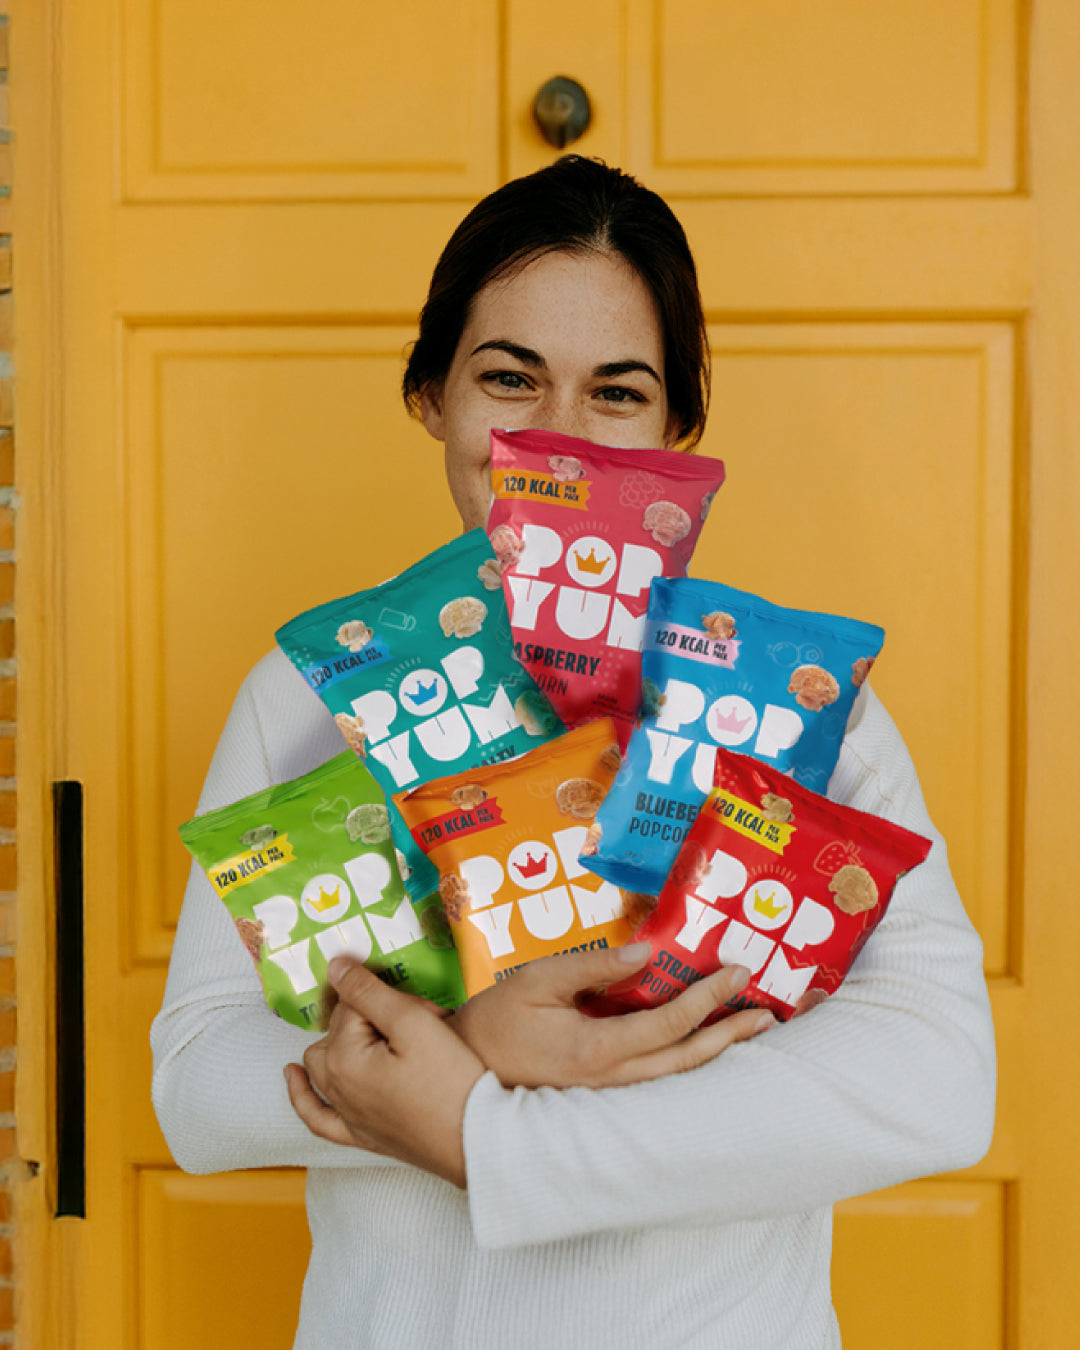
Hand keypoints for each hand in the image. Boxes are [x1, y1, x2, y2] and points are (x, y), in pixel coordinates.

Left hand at [284, 957, 484, 1186]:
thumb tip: (334, 967)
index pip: (353, 1004)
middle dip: (368, 1016)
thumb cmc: (451, 1080)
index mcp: (343, 1058)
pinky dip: (302, 1094)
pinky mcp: (361, 1135)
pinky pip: (318, 1116)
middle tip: (414, 1018)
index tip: (422, 1006)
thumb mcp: (414, 1023)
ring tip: (371, 1028)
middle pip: (337, 1030)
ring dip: (339, 1042)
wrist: (477, 1138)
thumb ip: (369, 992)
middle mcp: (335, 1087)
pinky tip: (294, 1078)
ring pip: (323, 1064)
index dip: (389, 996)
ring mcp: (346, 1115)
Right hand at [449, 941, 773, 1089]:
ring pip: (674, 1077)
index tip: (735, 972)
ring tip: (749, 1030)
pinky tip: (701, 1044)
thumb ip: (592, 966)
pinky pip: (655, 1079)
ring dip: (716, 1052)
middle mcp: (610, 1080)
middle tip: (767, 1013)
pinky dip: (686, 1060)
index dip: (705, 998)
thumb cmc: (494, 1021)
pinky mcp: (600, 1095)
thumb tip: (645, 952)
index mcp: (596, 1049)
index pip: (667, 1024)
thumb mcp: (536, 981)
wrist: (460, 1079)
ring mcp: (607, 1094)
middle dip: (730, 1036)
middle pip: (685, 1061)